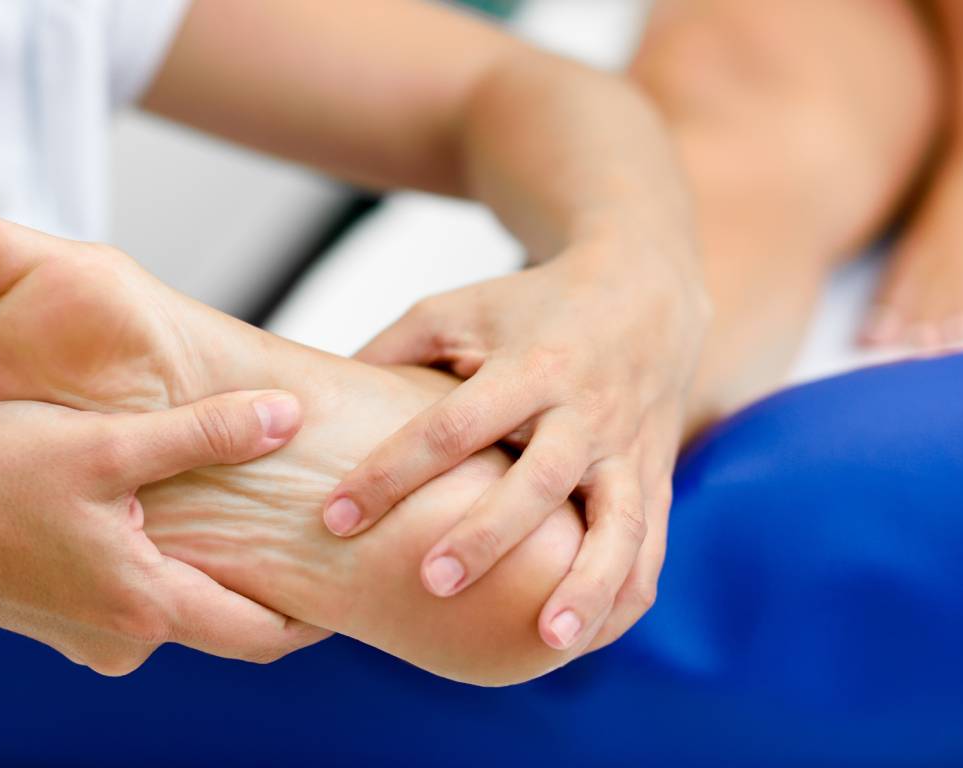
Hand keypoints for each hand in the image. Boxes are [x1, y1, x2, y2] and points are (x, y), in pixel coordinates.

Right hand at [0, 391, 328, 675]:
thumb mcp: (107, 445)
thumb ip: (205, 434)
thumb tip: (285, 419)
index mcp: (147, 607)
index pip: (265, 633)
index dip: (314, 611)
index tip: (347, 576)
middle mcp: (121, 640)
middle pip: (224, 620)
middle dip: (265, 584)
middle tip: (298, 535)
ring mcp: (85, 638)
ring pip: (174, 605)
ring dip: (202, 565)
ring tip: (229, 508)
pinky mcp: (58, 622)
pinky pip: (131, 599)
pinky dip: (153, 565)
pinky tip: (148, 512)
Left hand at [325, 237, 707, 658]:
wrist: (647, 292)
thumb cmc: (530, 308)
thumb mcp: (458, 310)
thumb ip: (390, 354)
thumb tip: (306, 406)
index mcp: (528, 365)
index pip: (453, 424)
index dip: (392, 471)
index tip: (335, 518)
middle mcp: (585, 409)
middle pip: (539, 479)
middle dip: (489, 534)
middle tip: (432, 583)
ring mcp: (629, 449)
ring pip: (616, 524)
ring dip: (585, 584)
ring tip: (546, 639)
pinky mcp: (656, 479)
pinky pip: (651, 548)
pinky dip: (623, 596)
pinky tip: (584, 640)